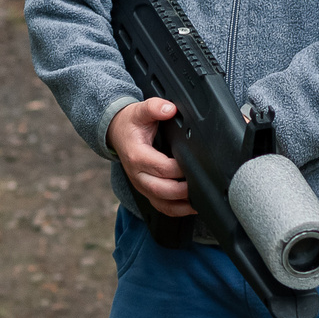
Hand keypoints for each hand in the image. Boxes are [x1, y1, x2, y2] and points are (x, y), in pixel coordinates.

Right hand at [107, 97, 194, 217]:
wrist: (116, 133)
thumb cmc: (130, 124)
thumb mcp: (140, 111)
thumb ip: (154, 107)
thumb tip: (169, 108)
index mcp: (137, 156)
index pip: (162, 168)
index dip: (180, 168)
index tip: (195, 163)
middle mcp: (137, 175)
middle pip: (163, 190)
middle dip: (184, 190)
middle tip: (202, 184)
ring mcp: (141, 186)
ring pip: (162, 203)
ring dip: (182, 205)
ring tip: (201, 200)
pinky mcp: (146, 192)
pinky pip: (162, 207)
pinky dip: (177, 210)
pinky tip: (192, 206)